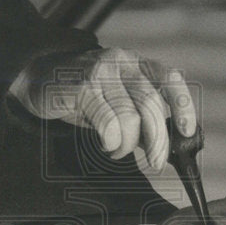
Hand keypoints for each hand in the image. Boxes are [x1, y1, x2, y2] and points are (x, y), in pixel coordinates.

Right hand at [8, 47, 197, 170]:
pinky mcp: (82, 86)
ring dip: (126, 144)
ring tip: (116, 149)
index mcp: (136, 64)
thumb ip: (140, 118)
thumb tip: (164, 147)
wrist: (38, 79)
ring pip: (129, 117)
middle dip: (157, 141)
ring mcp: (101, 71)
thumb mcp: (116, 101)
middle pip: (150, 105)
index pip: (169, 78)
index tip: (187, 132)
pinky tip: (105, 144)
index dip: (182, 105)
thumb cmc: (82, 96)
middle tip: (155, 162)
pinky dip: (111, 141)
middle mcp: (122, 62)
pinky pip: (108, 123)